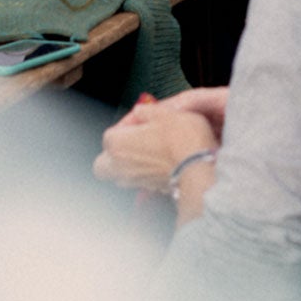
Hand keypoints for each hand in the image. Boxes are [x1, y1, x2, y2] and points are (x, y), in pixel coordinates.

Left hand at [95, 88, 225, 191]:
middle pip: (102, 163)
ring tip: (147, 152)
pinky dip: (143, 174)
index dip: (127, 124)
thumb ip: (146, 111)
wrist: (198, 167)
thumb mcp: (165, 113)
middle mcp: (120, 166)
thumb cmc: (181, 138)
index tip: (141, 119)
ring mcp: (133, 181)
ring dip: (127, 165)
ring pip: (118, 175)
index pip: (111, 132)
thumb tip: (140, 111)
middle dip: (112, 153)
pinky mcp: (148, 190)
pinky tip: (159, 164)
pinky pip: (137, 182)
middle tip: (130, 142)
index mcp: (118, 144)